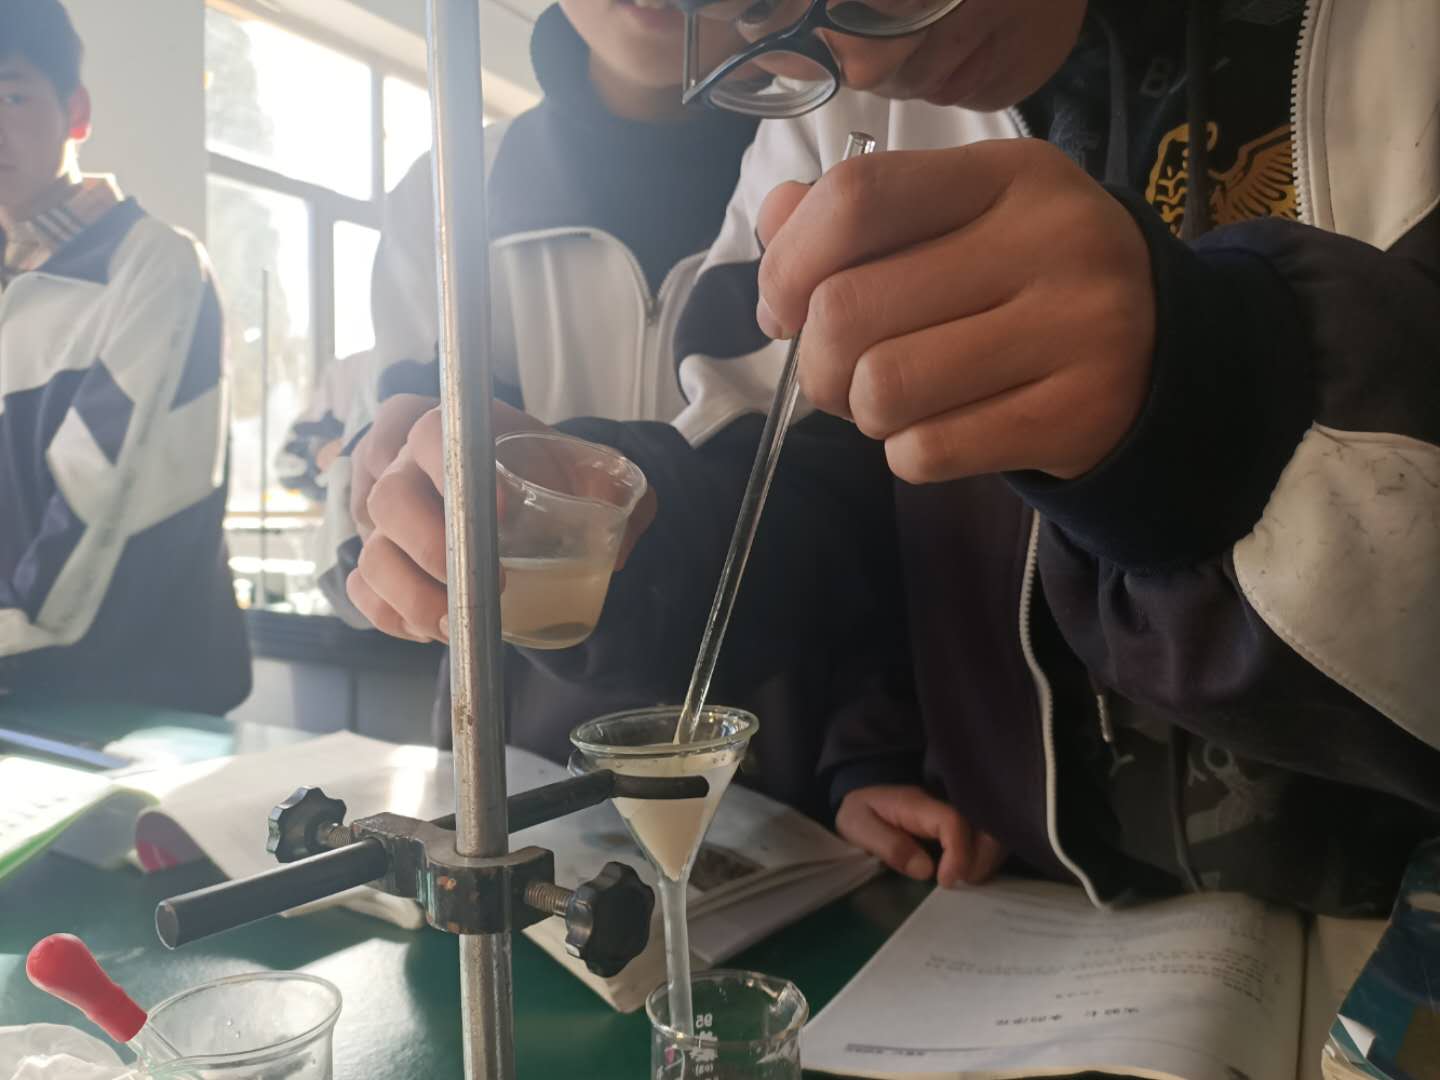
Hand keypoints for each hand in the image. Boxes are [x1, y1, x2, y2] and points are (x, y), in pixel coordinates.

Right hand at [347, 403, 656, 642]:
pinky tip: (435, 631)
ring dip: (414, 597)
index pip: (437, 433)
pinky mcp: (381, 558)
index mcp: (462, 433)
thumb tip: (616, 535)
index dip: (455, 470)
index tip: (506, 513)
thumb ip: (611, 491)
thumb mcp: (593, 473)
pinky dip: (394, 616)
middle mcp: (410, 467)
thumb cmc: (553, 479)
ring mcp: (388, 517)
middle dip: (434, 549)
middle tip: (490, 586)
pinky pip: (364, 589)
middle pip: (390, 499)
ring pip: (373, 554)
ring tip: (461, 626)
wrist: (530, 496)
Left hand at [755, 140, 1154, 482]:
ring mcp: (1075, 330)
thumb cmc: (1031, 282)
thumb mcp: (963, 219)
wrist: (1165, 355)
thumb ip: (862, 215)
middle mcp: (1051, 241)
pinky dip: (907, 454)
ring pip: (884, 388)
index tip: (783, 305)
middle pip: (850, 309)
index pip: (857, 200)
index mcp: (1008, 174)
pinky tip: (941, 430)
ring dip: (863, 411)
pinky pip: (927, 451)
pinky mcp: (1077, 416)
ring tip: (897, 400)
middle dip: (817, 359)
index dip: (789, 262)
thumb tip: (774, 219)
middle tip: (841, 372)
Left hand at [836, 785, 1005, 888]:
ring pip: (992, 832)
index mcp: (918, 804)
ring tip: (967, 882)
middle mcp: (944, 803)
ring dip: (987, 860)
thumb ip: (889, 846)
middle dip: (983, 859)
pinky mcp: (962, 822)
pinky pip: (986, 837)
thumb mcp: (859, 827)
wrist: (862, 796)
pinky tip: (970, 874)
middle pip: (985, 825)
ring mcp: (957, 810)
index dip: (957, 853)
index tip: (946, 881)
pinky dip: (985, 858)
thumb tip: (925, 870)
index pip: (952, 820)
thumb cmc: (860, 813)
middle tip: (964, 884)